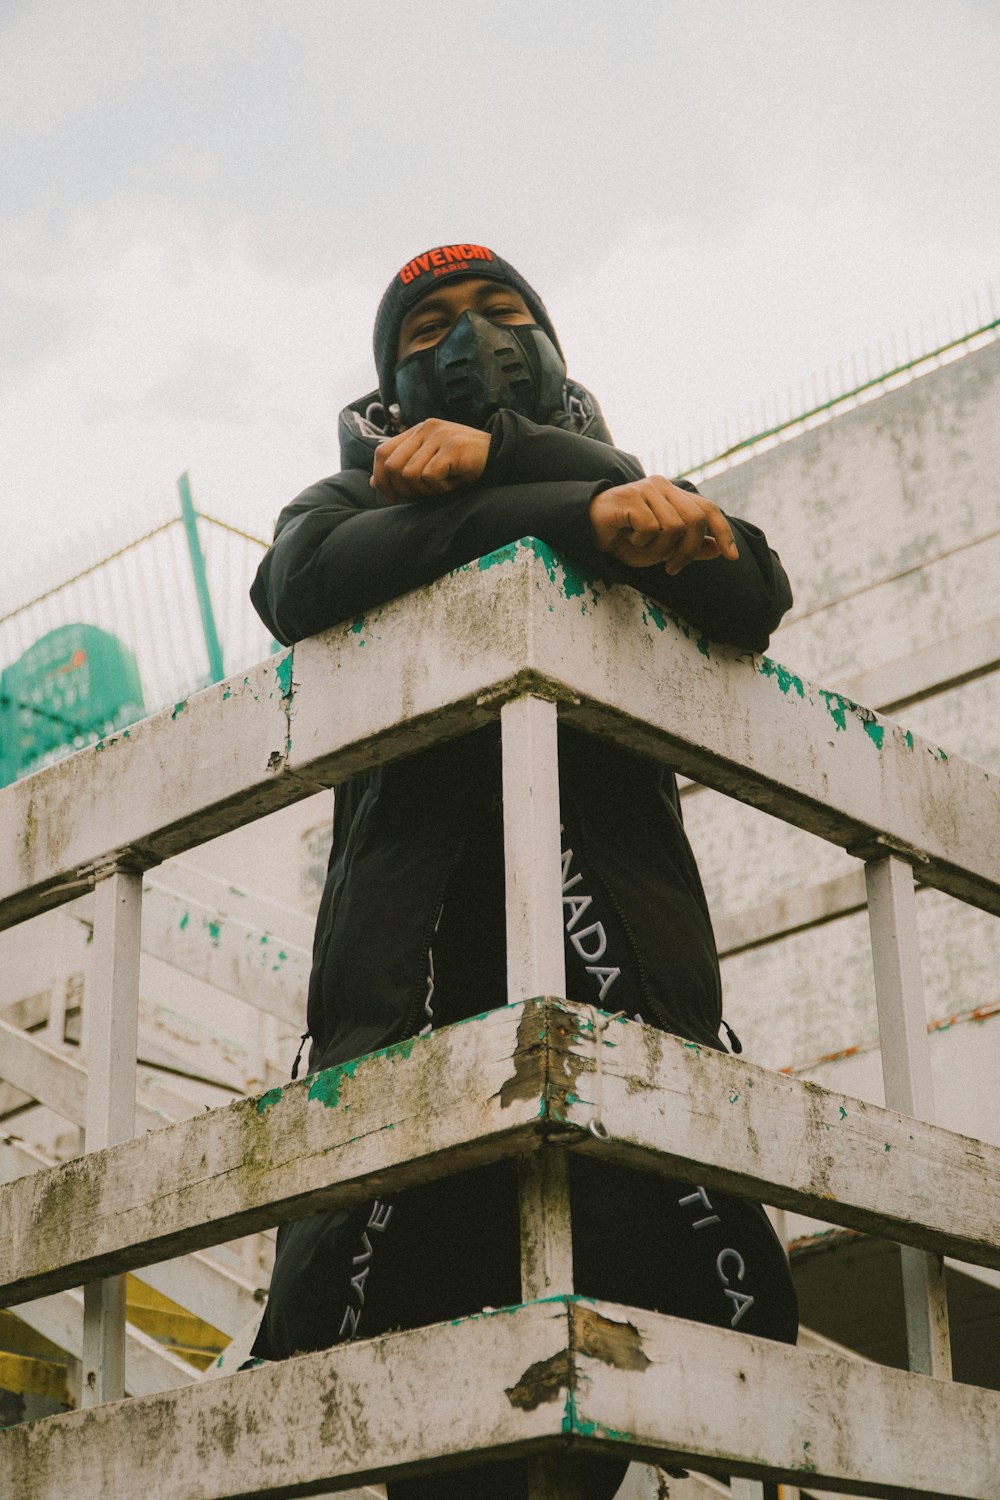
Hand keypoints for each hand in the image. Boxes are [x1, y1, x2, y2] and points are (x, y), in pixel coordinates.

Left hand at [371, 419, 489, 502]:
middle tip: (424, 493)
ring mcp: (438, 436)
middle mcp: (425, 429)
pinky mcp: (452, 447)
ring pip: (410, 474)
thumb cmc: (462, 464)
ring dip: (425, 489)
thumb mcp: (429, 463)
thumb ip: (403, 467)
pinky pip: (429, 476)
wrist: (498, 455)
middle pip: (392, 466)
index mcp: (416, 431)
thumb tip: (374, 481)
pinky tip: (453, 482)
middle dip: (403, 489)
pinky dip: (440, 487)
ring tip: (443, 484)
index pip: (382, 453)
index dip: (381, 478)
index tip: (390, 497)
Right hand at [589, 477, 738, 573]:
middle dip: (688, 551)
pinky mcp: (630, 497)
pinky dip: (641, 543)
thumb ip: (689, 547)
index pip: (708, 509)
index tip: (732, 557)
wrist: (587, 532)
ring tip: (642, 550)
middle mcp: (663, 486)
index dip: (723, 532)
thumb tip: (719, 549)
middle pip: (695, 520)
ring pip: (673, 527)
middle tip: (672, 568)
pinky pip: (650, 528)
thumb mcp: (661, 550)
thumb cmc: (625, 540)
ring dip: (659, 549)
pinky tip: (628, 539)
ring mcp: (646, 489)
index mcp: (674, 495)